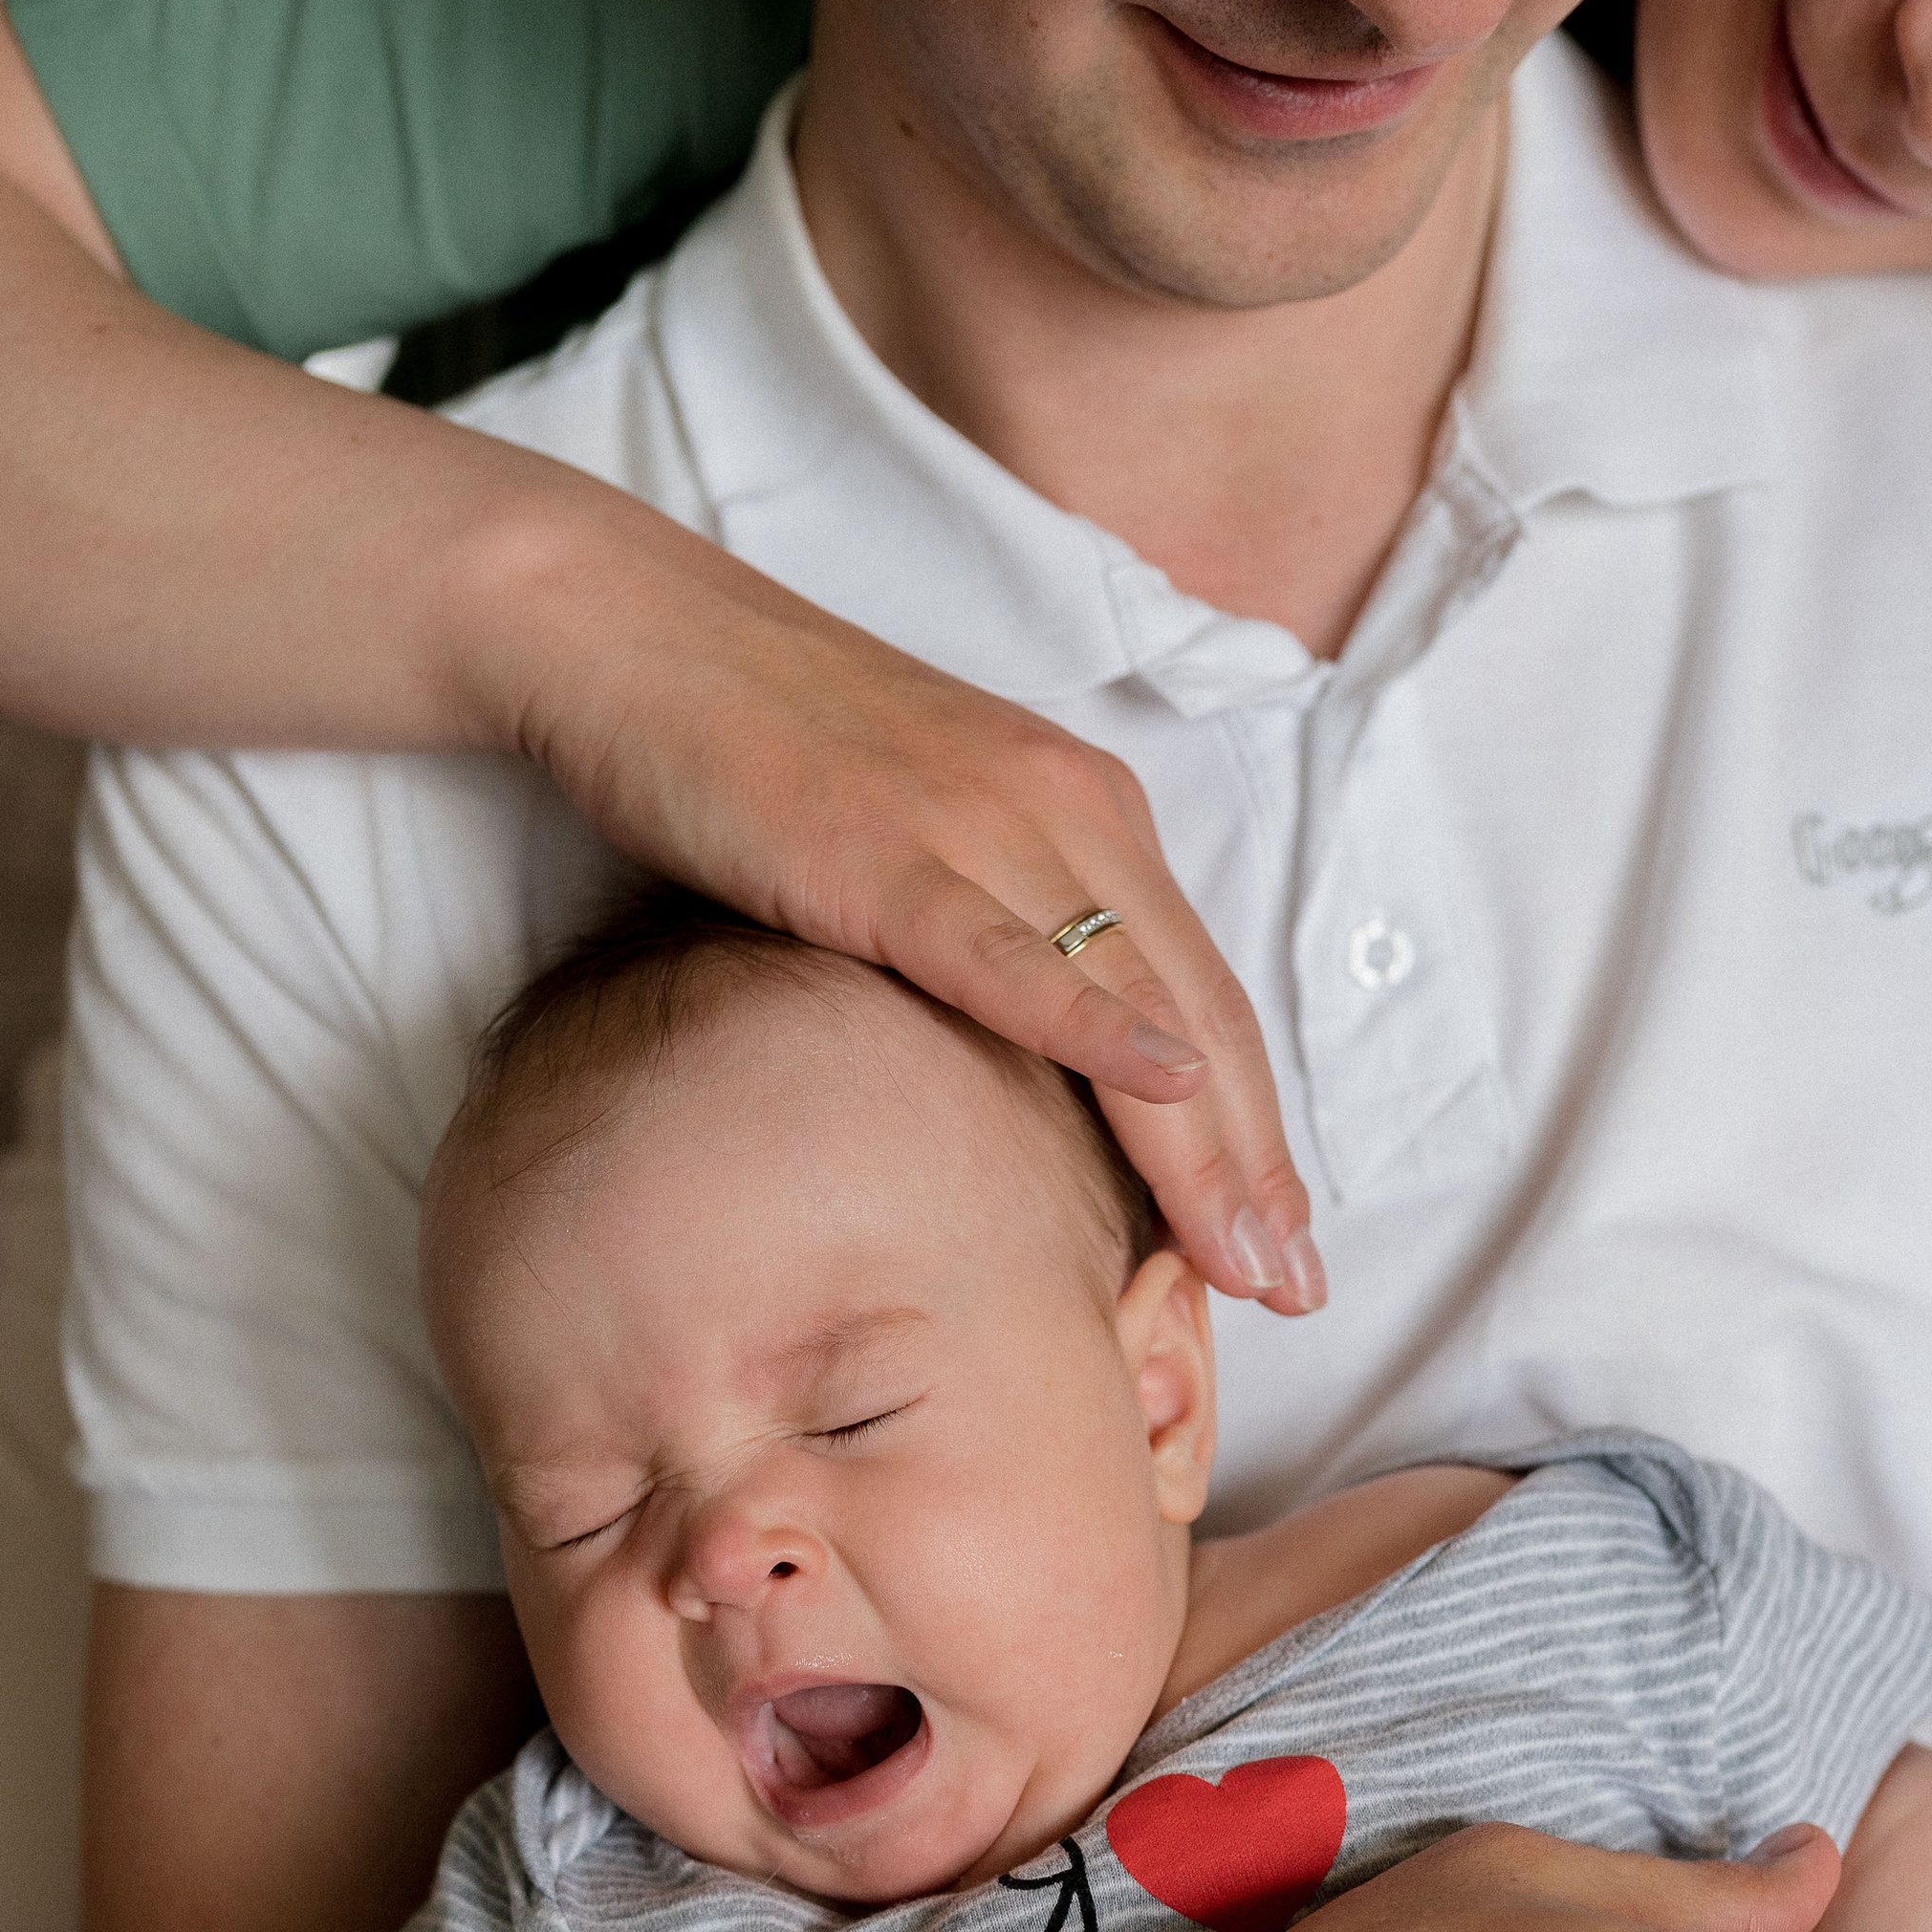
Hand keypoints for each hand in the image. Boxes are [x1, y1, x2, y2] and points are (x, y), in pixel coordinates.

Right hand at [465, 468, 1321, 1311]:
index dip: (1255, 1133)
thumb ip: (993, 935)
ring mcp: (980, 825)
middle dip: (1257, 1169)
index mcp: (1081, 810)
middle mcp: (1063, 809)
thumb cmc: (759, 754)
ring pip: (1132, 1001)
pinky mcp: (888, 850)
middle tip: (1300, 1292)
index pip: (1200, 998)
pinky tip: (1162, 1087)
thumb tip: (1026, 1071)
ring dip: (1206, 1143)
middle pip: (1198, 1017)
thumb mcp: (916, 845)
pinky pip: (1006, 954)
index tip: (1286, 1244)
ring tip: (1252, 1261)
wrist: (630, 638)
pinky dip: (1091, 1023)